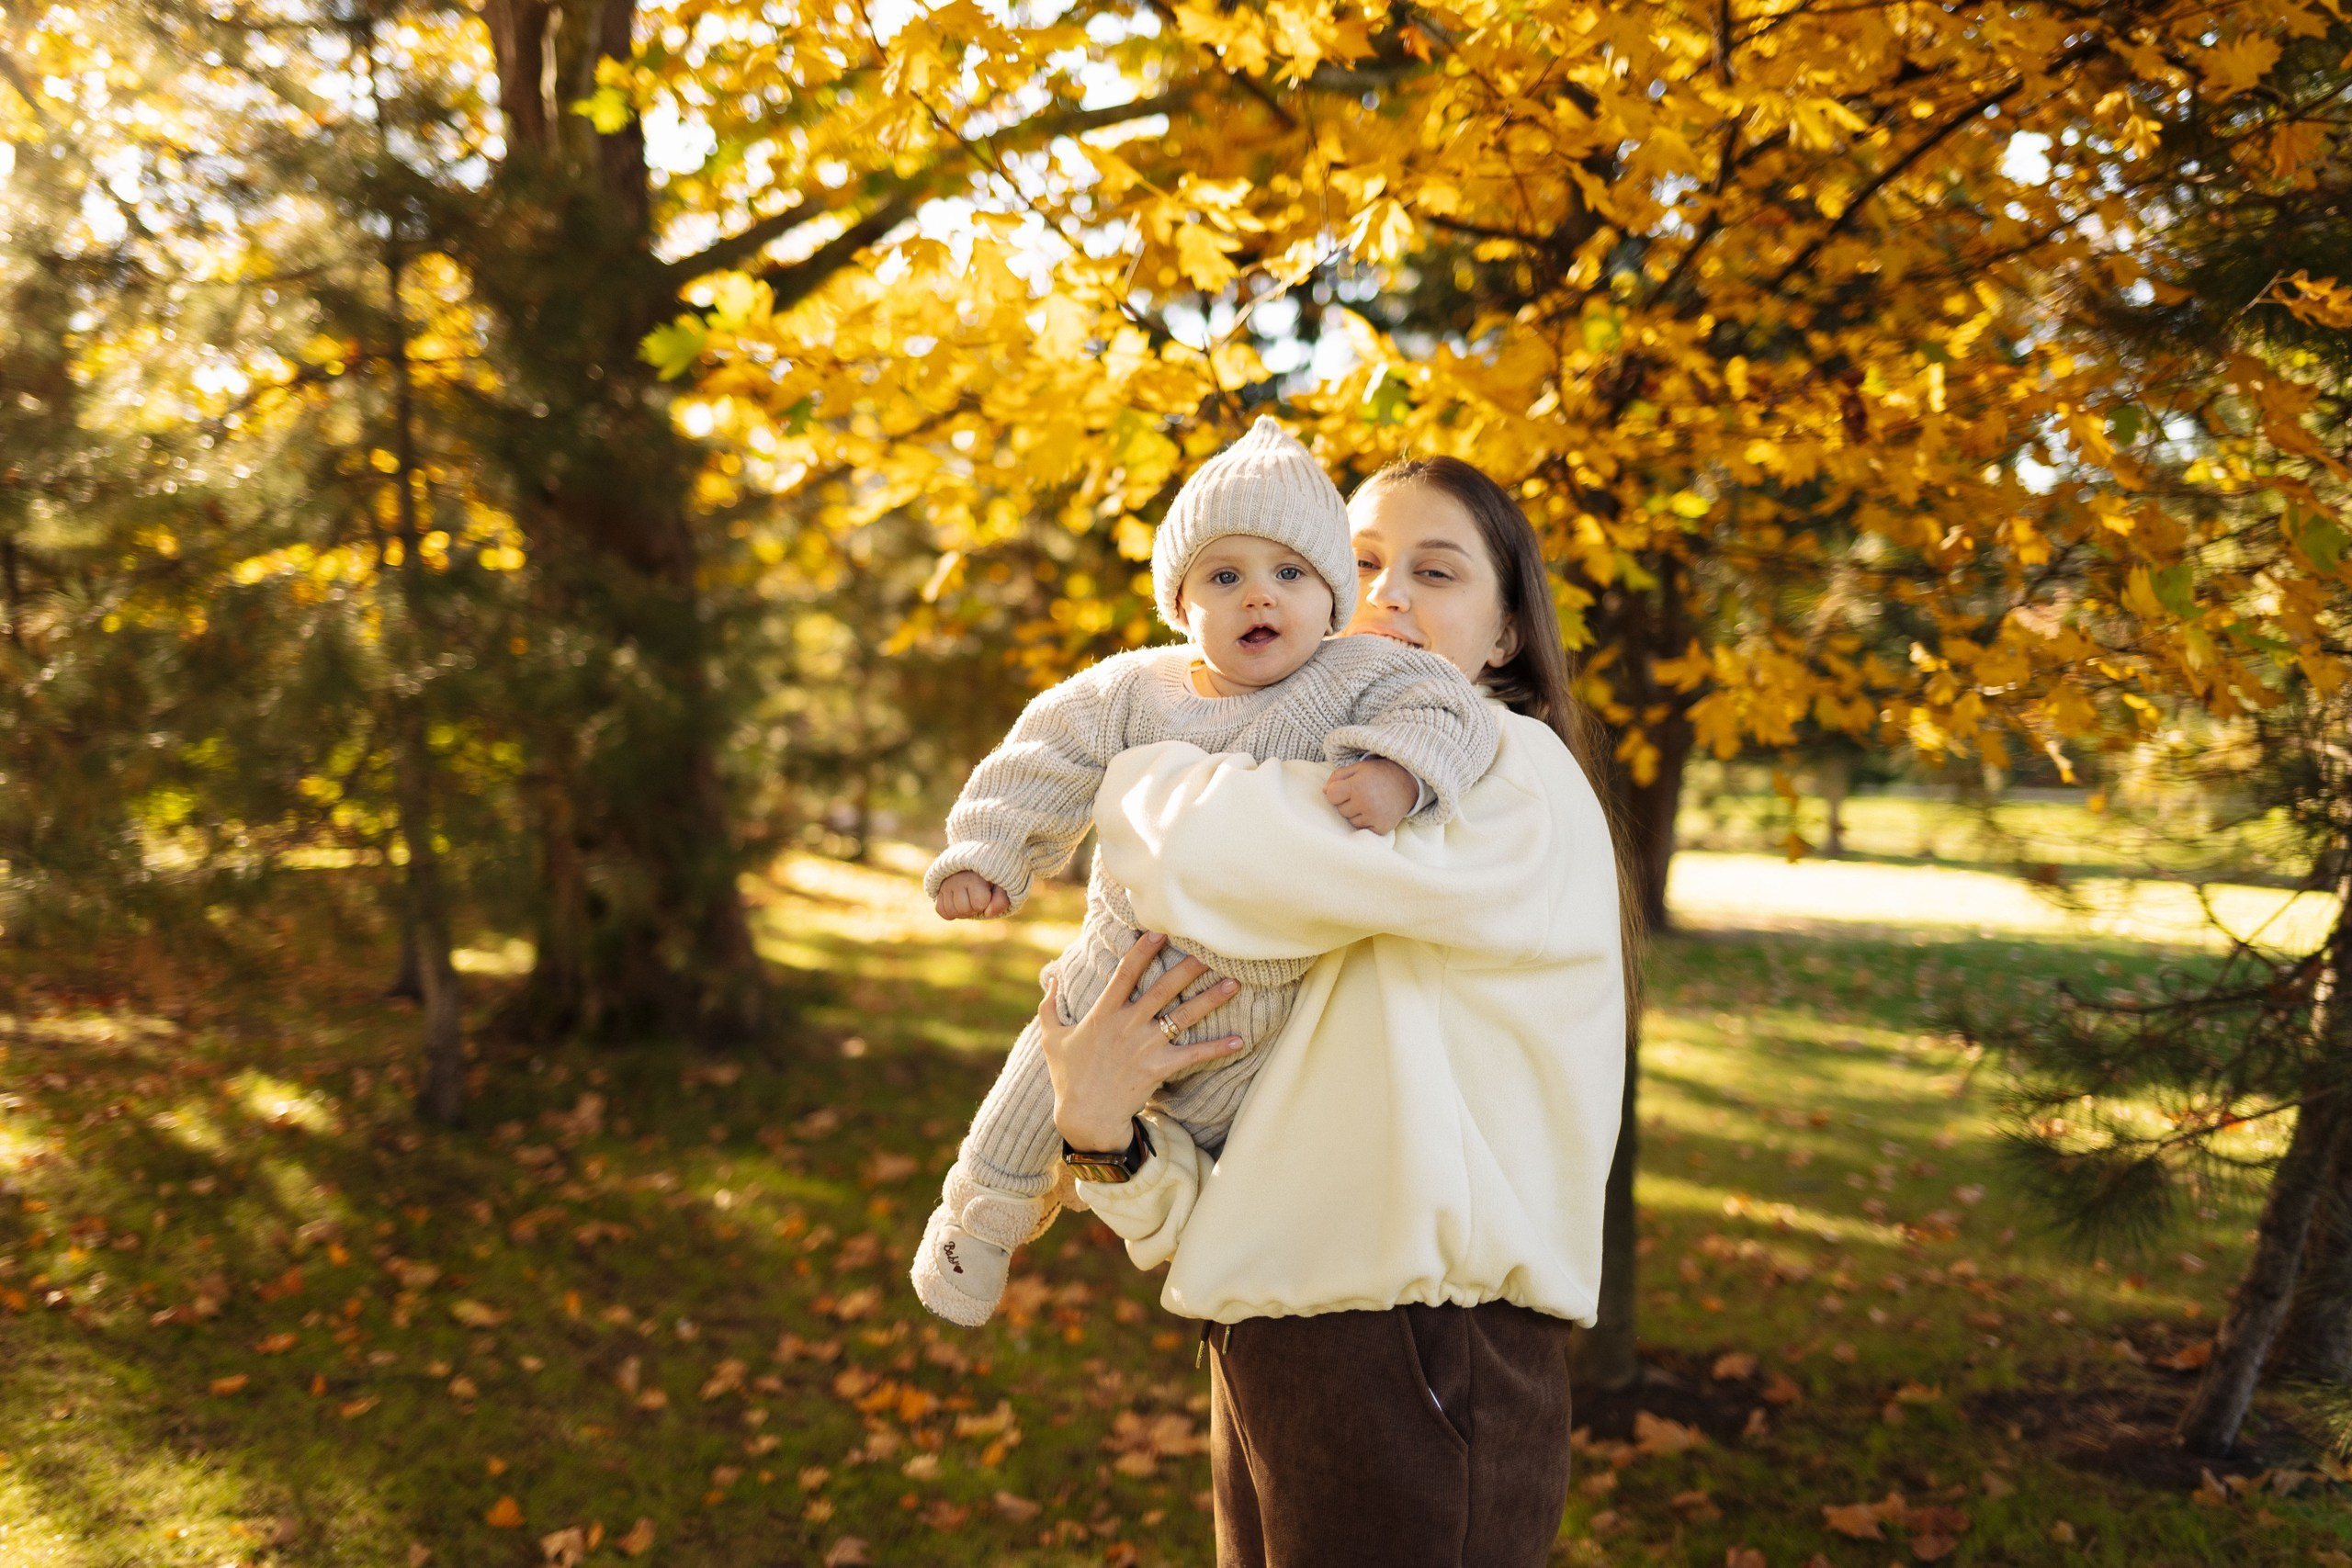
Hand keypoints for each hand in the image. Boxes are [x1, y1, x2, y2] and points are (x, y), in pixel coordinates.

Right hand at [935, 869, 1011, 919]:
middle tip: (977, 897)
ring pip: (950, 911)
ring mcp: (946, 884)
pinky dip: (950, 912)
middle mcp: (957, 879)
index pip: (979, 903)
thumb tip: (988, 914)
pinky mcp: (939, 889)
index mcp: (975, 876)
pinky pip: (940, 910)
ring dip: (961, 911)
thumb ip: (1001, 900)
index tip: (988, 892)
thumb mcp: (1002, 887)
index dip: (985, 903)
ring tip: (969, 901)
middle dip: (973, 908)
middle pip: (963, 909)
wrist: (977, 867)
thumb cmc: (993, 879)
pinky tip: (959, 905)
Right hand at [1037, 932, 1242, 1152]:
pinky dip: (1216, 1048)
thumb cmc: (1068, 1077)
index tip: (1160, 933)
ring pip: (1183, 1016)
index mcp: (1102, 1014)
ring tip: (1234, 983)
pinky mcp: (1159, 1068)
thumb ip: (1049, 1007)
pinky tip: (1238, 1040)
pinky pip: (1193, 1055)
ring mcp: (1145, 1047)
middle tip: (1211, 951)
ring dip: (1210, 999)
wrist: (1085, 1117)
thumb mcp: (1050, 1039)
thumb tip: (1051, 978)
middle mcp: (1127, 1025)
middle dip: (1188, 968)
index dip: (1142, 952)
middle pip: (1162, 989)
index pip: (1124, 974)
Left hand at [1323, 757, 1419, 833]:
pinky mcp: (1382, 828)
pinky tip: (1375, 811)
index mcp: (1357, 786)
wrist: (1407, 782)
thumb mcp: (1357, 768)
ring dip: (1356, 813)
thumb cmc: (1379, 773)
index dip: (1336, 792)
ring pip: (1350, 821)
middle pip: (1340, 810)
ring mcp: (1375, 817)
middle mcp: (1366, 804)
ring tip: (1369, 802)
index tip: (1346, 788)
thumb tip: (1324, 792)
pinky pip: (1363, 829)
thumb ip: (1337, 777)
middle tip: (1362, 793)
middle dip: (1347, 802)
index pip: (1331, 796)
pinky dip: (1366, 822)